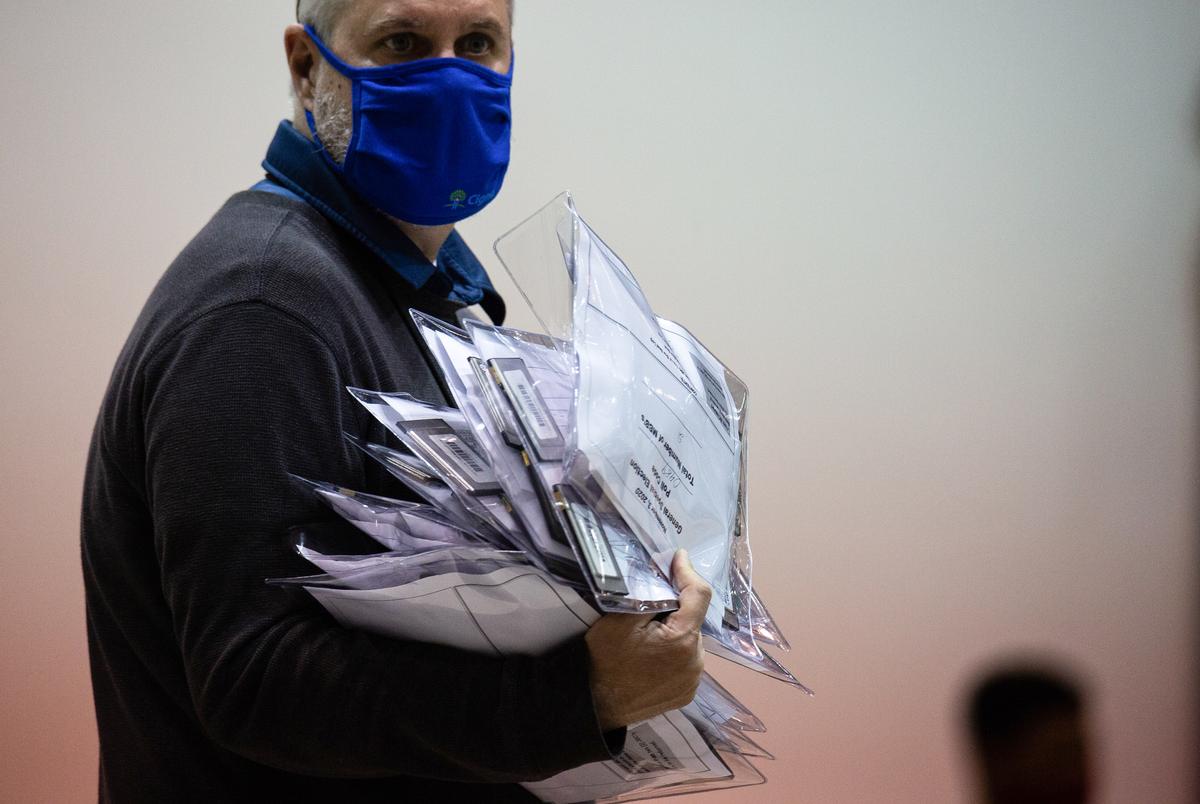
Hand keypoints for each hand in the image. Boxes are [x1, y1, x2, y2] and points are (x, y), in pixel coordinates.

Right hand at [585, 549, 711, 730]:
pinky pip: (688, 661)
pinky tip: (654, 655)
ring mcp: (693, 680)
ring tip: (650, 635)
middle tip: (650, 607)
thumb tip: (668, 569)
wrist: (596, 706)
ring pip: (691, 640)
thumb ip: (650, 593)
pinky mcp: (687, 693)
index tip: (677, 557)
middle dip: (677, 607)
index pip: (698, 594)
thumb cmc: (603, 661)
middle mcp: (696, 661)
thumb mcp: (619, 619)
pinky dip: (676, 652)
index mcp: (681, 640)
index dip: (688, 572)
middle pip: (694, 619)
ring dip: (676, 631)